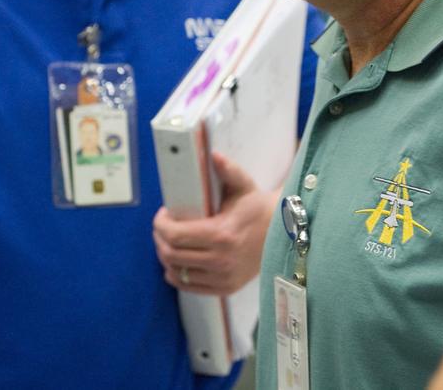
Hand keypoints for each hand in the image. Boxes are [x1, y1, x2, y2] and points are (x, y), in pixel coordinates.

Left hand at [153, 152, 276, 295]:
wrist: (282, 234)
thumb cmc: (258, 208)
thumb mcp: (244, 186)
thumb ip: (228, 170)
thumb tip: (213, 155)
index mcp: (222, 234)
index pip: (175, 235)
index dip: (160, 224)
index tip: (163, 214)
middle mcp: (221, 260)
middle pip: (171, 255)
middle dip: (160, 238)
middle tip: (163, 226)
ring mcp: (223, 277)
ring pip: (176, 272)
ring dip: (166, 256)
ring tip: (170, 241)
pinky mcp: (225, 288)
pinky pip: (188, 286)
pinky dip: (176, 274)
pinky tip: (177, 261)